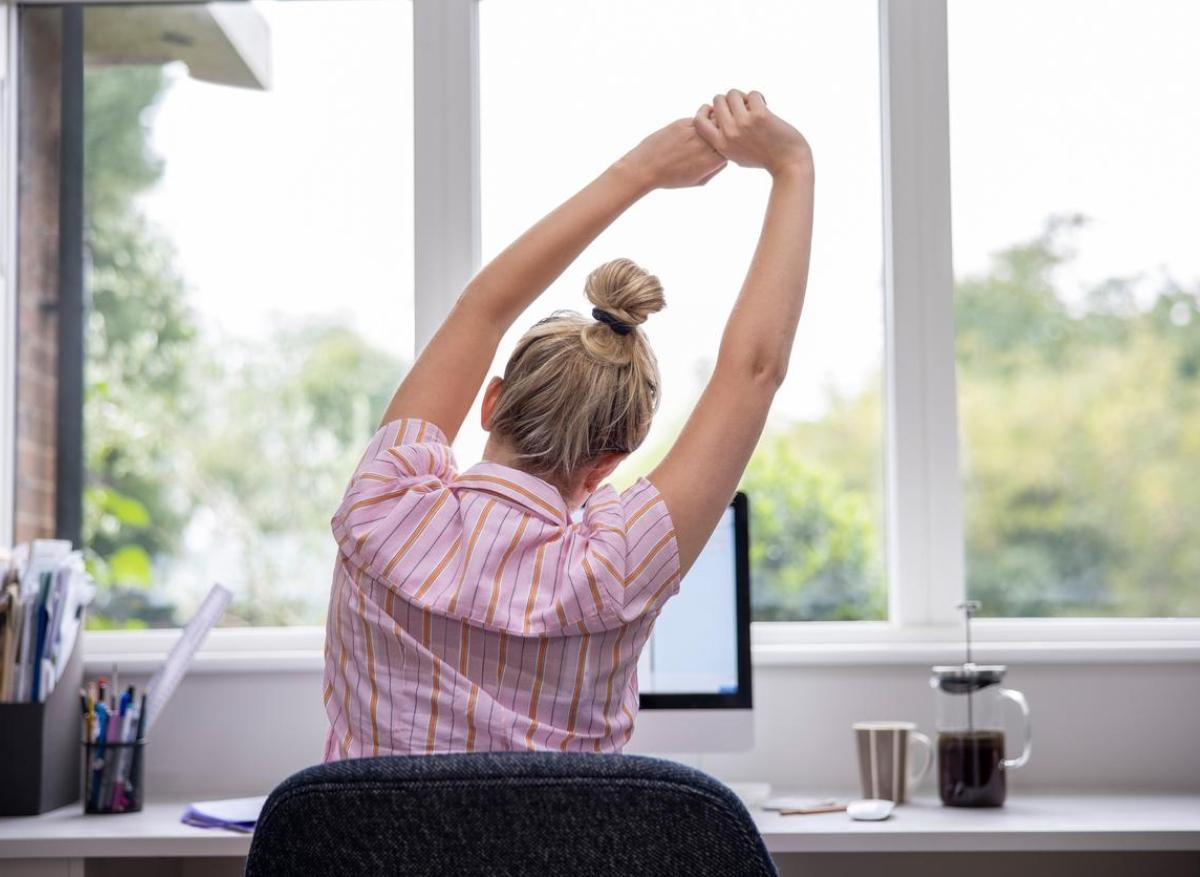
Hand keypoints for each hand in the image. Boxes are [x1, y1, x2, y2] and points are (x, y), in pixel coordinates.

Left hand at [619, 118, 728, 189]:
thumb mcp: (698, 181)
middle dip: (726, 128)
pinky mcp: (682, 123)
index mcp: (711, 161)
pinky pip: (698, 118)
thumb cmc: (671, 177)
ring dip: (715, 121)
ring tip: (712, 124)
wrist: (645, 168)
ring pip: (713, 120)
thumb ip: (715, 169)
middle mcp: (705, 145)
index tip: (728, 143)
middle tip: (724, 128)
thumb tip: (725, 157)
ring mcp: (694, 133)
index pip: (732, 146)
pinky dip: (701, 119)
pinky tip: (697, 124)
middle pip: (726, 130)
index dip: (731, 144)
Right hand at [695, 89, 810, 176]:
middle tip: (742, 107)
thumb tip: (716, 119)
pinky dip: (759, 97)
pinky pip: (753, 94)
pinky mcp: (760, 115)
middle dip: (730, 100)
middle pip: (718, 100)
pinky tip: (765, 104)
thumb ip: (725, 141)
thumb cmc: (764, 159)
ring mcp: (744, 124)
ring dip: (744, 96)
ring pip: (733, 93)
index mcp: (721, 144)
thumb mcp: (737, 155)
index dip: (706, 111)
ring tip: (753, 105)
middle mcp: (729, 133)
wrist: (789, 163)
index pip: (698, 121)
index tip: (719, 111)